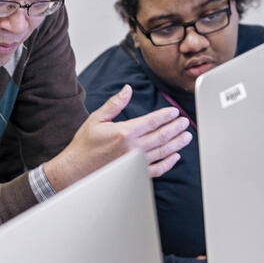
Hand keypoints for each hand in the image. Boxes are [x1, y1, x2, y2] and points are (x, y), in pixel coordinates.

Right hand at [45, 85, 191, 190]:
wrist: (77, 168)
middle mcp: (133, 148)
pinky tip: (175, 156)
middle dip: (175, 128)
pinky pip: (157, 169)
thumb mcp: (97, 118)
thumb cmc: (85, 144)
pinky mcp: (135, 173)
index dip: (165, 116)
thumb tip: (128, 89)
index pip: (152, 121)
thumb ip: (115, 104)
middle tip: (185, 122)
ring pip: (163, 152)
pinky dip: (168, 163)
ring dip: (177, 143)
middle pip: (161, 136)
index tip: (174, 112)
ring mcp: (135, 162)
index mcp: (124, 132)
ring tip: (186, 136)